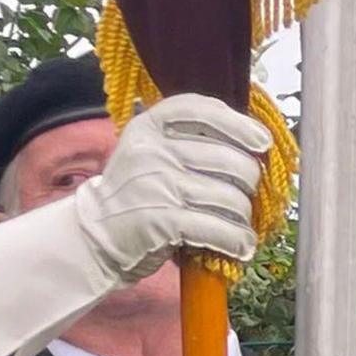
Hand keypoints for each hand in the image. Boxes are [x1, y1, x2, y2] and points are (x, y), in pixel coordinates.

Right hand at [71, 95, 267, 280]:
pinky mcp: (163, 221)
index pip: (202, 110)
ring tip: (237, 226)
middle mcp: (152, 150)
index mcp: (149, 126)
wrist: (94, 235)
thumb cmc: (136, 194)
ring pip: (232, 198)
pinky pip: (220, 229)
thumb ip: (188, 141)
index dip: (239, 124)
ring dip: (244, 218)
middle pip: (232, 160)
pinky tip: (240, 245)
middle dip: (249, 184)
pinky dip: (237, 241)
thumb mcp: (150, 153)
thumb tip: (252, 143)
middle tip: (244, 198)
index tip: (261, 141)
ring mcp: (157, 185)